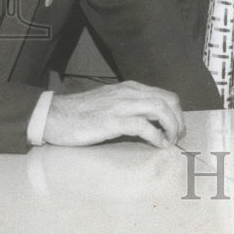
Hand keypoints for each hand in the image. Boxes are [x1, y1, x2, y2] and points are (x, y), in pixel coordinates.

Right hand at [43, 81, 185, 147]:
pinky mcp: (112, 121)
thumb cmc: (81, 112)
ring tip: (171, 141)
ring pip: (160, 109)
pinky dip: (156, 136)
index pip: (165, 95)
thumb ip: (129, 105)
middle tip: (178, 136)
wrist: (55, 115)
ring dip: (171, 126)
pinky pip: (143, 126)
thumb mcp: (111, 101)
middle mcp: (130, 93)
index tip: (177, 127)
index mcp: (131, 88)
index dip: (176, 112)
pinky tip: (158, 145)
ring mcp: (121, 105)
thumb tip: (148, 119)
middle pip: (168, 101)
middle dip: (178, 119)